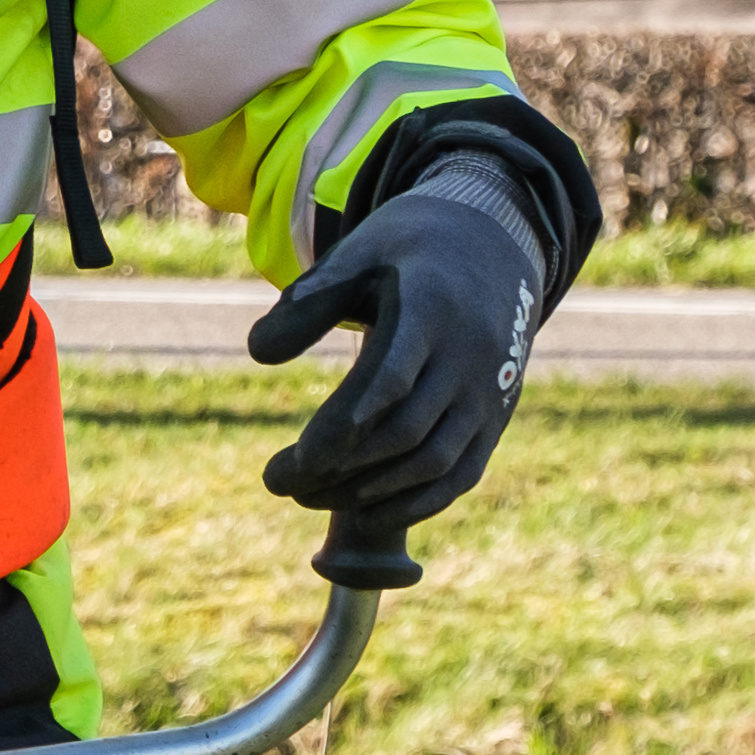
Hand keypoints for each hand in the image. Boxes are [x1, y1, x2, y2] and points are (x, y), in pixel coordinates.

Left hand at [244, 160, 547, 532]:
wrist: (495, 243)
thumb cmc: (407, 250)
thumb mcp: (358, 252)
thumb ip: (308, 302)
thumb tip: (257, 353)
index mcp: (432, 309)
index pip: (388, 383)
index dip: (340, 429)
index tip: (291, 461)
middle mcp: (470, 356)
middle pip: (404, 433)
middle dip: (337, 469)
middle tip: (276, 482)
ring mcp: (491, 390)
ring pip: (434, 461)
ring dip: (369, 491)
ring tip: (308, 497)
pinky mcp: (497, 415)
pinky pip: (462, 473)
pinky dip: (416, 502)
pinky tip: (364, 511)